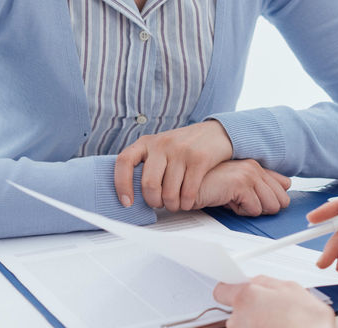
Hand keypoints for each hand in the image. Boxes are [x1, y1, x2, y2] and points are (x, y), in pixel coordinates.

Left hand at [114, 120, 233, 209]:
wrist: (215, 133)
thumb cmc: (183, 145)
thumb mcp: (160, 147)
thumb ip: (146, 163)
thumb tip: (130, 192)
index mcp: (147, 142)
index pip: (124, 162)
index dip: (121, 184)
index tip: (127, 202)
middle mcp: (162, 144)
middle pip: (149, 184)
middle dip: (154, 201)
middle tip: (159, 204)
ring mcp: (181, 151)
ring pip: (169, 192)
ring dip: (172, 205)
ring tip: (174, 204)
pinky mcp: (199, 159)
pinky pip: (188, 191)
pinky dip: (186, 203)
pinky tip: (187, 202)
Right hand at [196, 159, 291, 215]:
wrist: (186, 186)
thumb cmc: (208, 187)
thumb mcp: (237, 186)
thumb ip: (259, 185)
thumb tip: (284, 190)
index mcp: (255, 165)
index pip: (285, 185)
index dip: (272, 199)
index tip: (256, 200)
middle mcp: (254, 166)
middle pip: (282, 199)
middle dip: (263, 207)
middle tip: (242, 202)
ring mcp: (249, 173)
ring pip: (271, 206)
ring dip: (251, 210)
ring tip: (233, 201)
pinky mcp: (241, 183)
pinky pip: (255, 209)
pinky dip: (241, 212)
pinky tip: (227, 201)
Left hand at [213, 276, 334, 327]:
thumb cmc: (306, 321)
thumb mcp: (291, 288)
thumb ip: (266, 282)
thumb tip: (258, 282)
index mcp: (246, 297)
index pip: (222, 290)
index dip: (231, 289)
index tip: (234, 290)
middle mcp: (238, 319)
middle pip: (236, 310)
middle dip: (249, 308)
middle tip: (270, 309)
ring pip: (244, 325)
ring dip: (256, 322)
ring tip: (277, 322)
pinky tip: (276, 327)